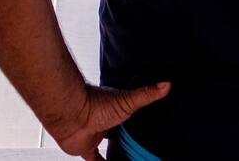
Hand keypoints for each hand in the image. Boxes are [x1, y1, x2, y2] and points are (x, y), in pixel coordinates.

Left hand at [47, 82, 170, 159]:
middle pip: (120, 133)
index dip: (140, 122)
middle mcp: (106, 122)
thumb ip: (146, 94)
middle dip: (127, 138)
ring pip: (108, 146)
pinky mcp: (86, 148)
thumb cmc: (95, 103)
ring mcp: (95, 135)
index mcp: (116, 109)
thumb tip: (167, 84)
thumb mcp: (127, 101)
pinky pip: (95, 160)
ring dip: (116, 152)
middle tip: (141, 147)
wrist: (71, 114)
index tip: (151, 127)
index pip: (131, 116)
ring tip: (129, 157)